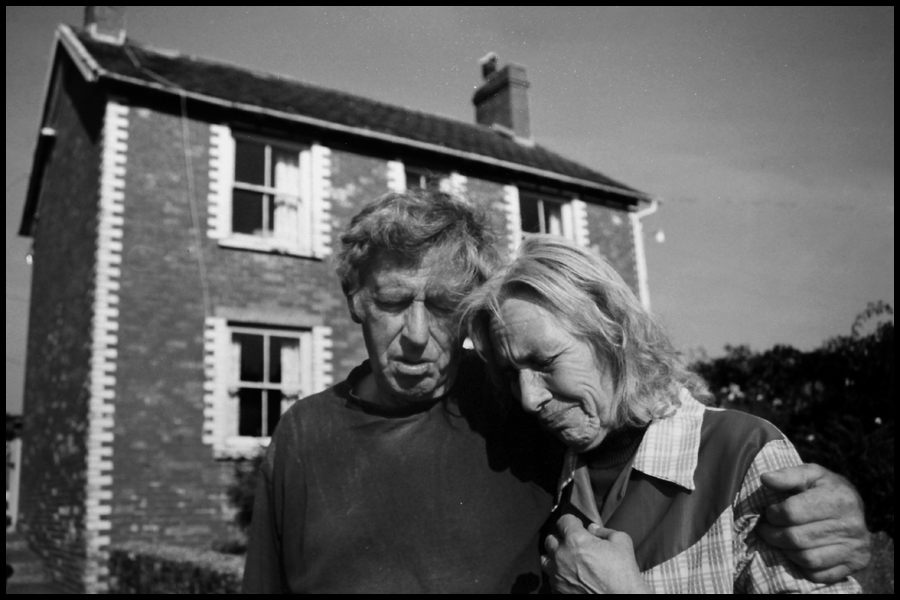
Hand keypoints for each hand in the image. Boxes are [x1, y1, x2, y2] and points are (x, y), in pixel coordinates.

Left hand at [542, 515, 651, 593]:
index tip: (578, 526)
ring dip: (554, 556)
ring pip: (546, 559)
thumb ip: (604, 530)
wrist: (622, 599)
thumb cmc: (623, 572)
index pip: (563, 521)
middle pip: (550, 539)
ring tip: (566, 560)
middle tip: (573, 544)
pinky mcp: (558, 590)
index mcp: (575, 539)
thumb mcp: (622, 541)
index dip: (572, 522)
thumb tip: (592, 529)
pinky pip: (551, 578)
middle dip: (561, 538)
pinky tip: (570, 576)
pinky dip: (557, 575)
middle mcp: (561, 555)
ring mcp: (557, 574)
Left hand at [757, 463, 870, 582]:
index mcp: (839, 498)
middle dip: (773, 534)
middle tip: (765, 529)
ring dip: (785, 551)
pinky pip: (819, 575)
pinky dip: (802, 567)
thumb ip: (787, 475)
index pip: (792, 512)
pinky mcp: (856, 564)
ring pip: (806, 559)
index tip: (769, 512)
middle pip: (796, 538)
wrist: (853, 506)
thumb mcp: (809, 474)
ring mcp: (855, 547)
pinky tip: (797, 552)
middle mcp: (851, 525)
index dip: (773, 514)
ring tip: (779, 540)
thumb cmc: (824, 488)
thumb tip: (766, 479)